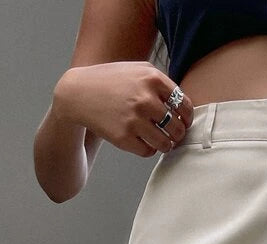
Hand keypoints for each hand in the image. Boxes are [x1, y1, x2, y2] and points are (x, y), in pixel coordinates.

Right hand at [52, 61, 193, 158]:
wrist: (79, 93)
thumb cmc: (112, 81)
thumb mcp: (138, 69)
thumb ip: (162, 82)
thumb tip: (185, 105)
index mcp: (152, 79)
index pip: (184, 105)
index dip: (187, 117)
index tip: (184, 122)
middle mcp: (145, 99)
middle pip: (177, 127)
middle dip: (179, 134)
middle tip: (175, 136)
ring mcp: (134, 120)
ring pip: (165, 143)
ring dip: (167, 145)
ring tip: (163, 142)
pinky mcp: (123, 137)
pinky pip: (148, 151)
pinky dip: (150, 150)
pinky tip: (145, 142)